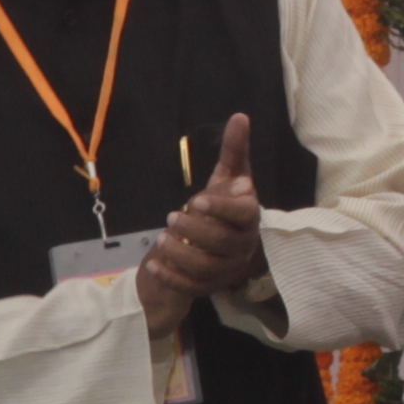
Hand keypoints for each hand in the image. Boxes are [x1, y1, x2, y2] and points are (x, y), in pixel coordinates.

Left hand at [140, 114, 263, 324]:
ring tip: (161, 238)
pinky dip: (172, 278)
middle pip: (223, 243)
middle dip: (195, 230)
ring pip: (206, 267)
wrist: (216, 245)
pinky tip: (153, 264)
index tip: (197, 199)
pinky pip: (191, 287)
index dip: (222, 208)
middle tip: (171, 216)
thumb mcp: (227, 177)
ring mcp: (226, 270)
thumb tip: (240, 117)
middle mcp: (242, 246)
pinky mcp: (209, 287)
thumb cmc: (222, 207)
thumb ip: (234, 150)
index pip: (243, 215)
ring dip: (181, 254)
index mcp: (249, 219)